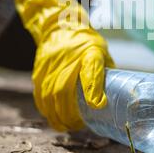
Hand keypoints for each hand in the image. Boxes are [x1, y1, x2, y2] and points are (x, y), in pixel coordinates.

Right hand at [15, 0, 114, 130]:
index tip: (97, 105)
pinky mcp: (38, 71)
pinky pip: (39, 94)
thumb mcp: (100, 51)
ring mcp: (50, 64)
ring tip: (66, 126)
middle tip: (78, 125)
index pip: (91, 67)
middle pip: (63, 89)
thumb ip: (104, 71)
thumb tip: (115, 95)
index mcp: (88, 51)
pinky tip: (53, 117)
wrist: (59, 26)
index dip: (93, 88)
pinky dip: (46, 109)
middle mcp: (67, 57)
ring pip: (49, 95)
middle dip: (69, 113)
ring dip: (57, 115)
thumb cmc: (84, 43)